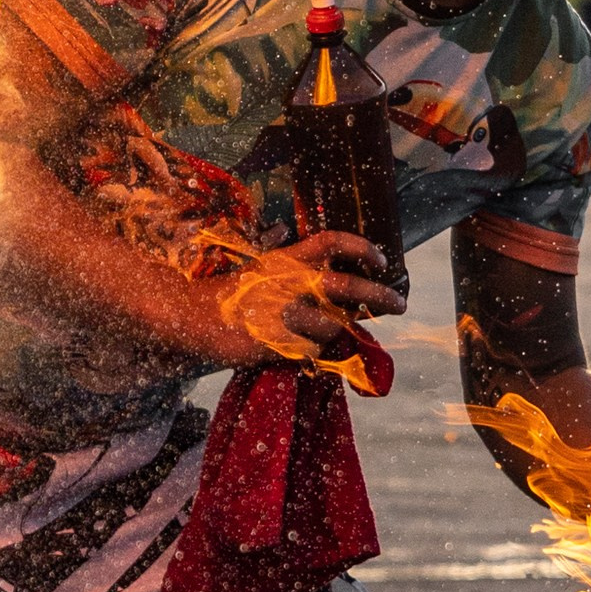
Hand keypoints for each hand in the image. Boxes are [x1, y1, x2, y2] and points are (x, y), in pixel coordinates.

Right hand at [221, 232, 403, 360]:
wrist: (191, 316)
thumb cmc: (227, 292)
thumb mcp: (257, 266)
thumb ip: (282, 257)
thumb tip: (295, 240)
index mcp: (286, 259)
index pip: (332, 243)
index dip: (362, 248)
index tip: (381, 260)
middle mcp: (290, 284)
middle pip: (348, 287)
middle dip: (380, 296)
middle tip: (399, 304)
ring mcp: (285, 315)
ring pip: (332, 326)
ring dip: (336, 330)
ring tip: (328, 331)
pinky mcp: (278, 343)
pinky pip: (311, 350)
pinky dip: (311, 350)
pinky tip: (301, 346)